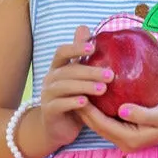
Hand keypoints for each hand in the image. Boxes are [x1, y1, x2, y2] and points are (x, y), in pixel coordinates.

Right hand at [39, 25, 114, 149]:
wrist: (57, 128)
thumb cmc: (72, 100)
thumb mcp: (78, 79)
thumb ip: (81, 58)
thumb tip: (85, 29)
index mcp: (57, 68)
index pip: (62, 52)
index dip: (76, 47)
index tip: (93, 47)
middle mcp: (50, 79)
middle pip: (68, 70)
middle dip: (90, 71)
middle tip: (111, 75)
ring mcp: (47, 95)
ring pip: (64, 87)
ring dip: (84, 86)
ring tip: (103, 89)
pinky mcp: (49, 111)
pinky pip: (59, 104)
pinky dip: (72, 102)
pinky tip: (85, 102)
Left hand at [78, 93, 157, 153]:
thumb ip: (141, 113)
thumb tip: (122, 109)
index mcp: (130, 139)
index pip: (101, 123)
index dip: (87, 109)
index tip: (77, 91)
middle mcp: (124, 142)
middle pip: (96, 125)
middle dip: (82, 110)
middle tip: (70, 90)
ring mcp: (125, 138)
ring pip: (99, 124)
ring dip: (88, 110)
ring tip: (76, 91)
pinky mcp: (127, 131)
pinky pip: (107, 120)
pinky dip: (98, 109)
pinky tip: (93, 95)